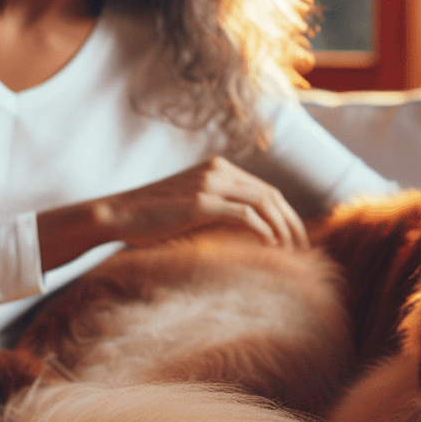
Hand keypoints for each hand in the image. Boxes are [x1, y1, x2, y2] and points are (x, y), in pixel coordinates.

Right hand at [39, 157, 307, 269]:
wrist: (116, 214)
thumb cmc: (151, 218)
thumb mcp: (190, 206)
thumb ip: (217, 209)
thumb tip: (248, 234)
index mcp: (218, 168)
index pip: (266, 190)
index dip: (287, 214)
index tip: (297, 239)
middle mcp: (218, 170)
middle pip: (271, 195)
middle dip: (292, 223)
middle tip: (304, 250)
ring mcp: (209, 184)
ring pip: (263, 203)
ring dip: (282, 229)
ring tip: (291, 253)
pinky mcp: (200, 202)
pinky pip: (245, 215)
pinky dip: (263, 231)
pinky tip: (271, 249)